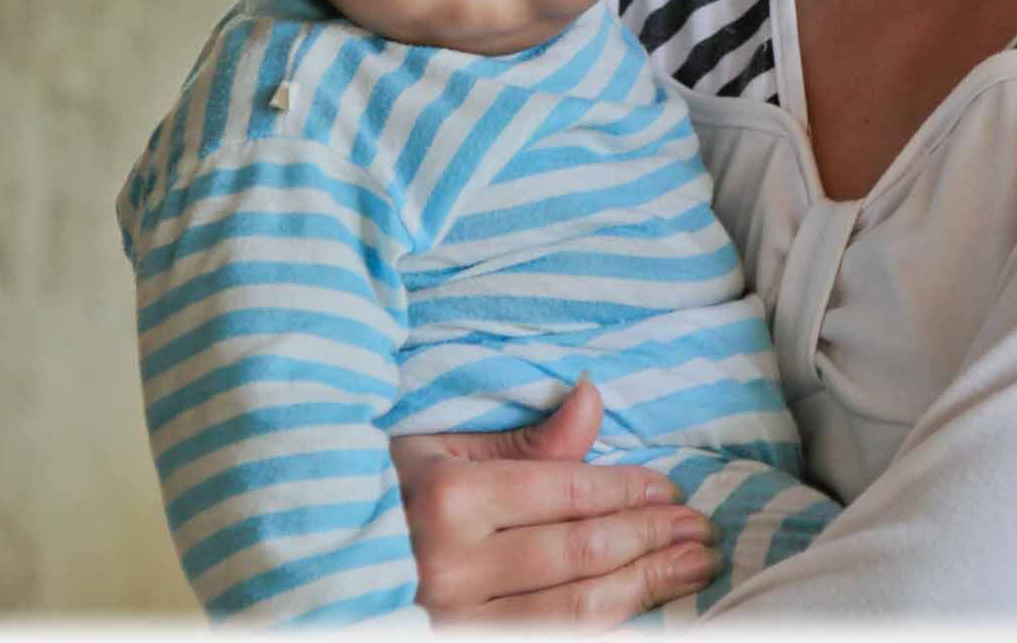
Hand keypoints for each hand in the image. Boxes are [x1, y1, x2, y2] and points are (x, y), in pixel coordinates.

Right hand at [391, 377, 720, 626]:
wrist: (314, 556)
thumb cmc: (388, 494)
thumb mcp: (445, 449)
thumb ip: (527, 438)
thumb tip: (594, 396)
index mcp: (449, 502)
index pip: (567, 495)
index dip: (629, 492)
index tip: (672, 490)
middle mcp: (450, 569)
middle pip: (580, 556)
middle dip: (652, 541)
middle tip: (702, 531)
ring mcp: (451, 624)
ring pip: (572, 614)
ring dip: (644, 590)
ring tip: (691, 569)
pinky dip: (600, 630)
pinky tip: (637, 612)